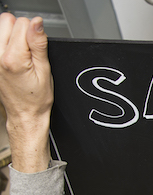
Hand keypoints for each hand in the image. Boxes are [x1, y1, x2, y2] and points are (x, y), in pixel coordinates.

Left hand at [0, 13, 52, 172]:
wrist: (25, 113)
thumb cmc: (36, 98)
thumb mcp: (45, 70)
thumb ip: (39, 44)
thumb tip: (37, 23)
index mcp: (13, 58)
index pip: (23, 24)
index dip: (35, 33)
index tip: (38, 48)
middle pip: (8, 20)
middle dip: (21, 30)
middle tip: (29, 50)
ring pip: (1, 27)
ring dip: (12, 35)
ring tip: (21, 53)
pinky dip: (6, 43)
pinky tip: (13, 55)